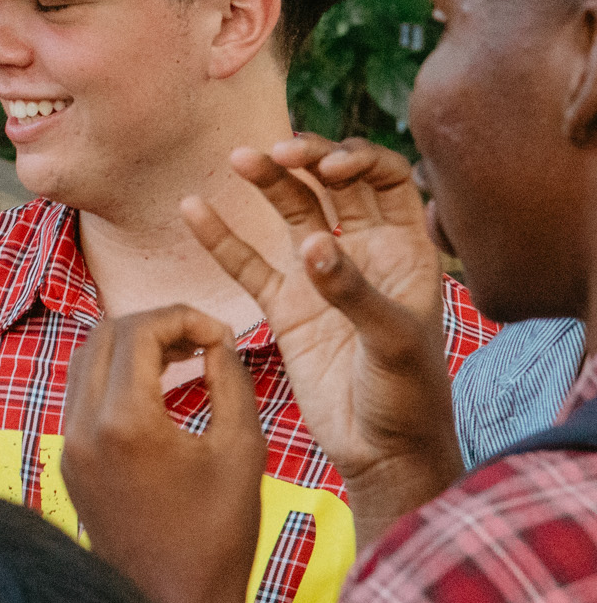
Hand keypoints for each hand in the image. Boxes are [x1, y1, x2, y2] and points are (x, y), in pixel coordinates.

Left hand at [62, 305, 264, 602]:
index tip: (221, 334)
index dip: (184, 317)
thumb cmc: (219, 535)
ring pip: (86, 363)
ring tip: (185, 359)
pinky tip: (160, 393)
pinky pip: (83, 398)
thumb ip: (230, 379)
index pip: (139, 330)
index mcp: (124, 421)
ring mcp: (68, 447)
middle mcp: (83, 428)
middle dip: (156, 326)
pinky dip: (117, 379)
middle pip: (105, 335)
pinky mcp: (68, 464)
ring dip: (132, 349)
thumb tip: (217, 339)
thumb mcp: (243, 448)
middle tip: (203, 339)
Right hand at [181, 135, 461, 535]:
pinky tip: (194, 209)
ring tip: (237, 159)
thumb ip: (353, 290)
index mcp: (405, 250)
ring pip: (290, 213)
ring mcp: (319, 277)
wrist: (382, 451)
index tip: (328, 170)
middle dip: (305, 159)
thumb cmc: (409, 397)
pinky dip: (221, 237)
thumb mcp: (393, 342)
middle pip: (332, 185)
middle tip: (274, 151)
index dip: (358, 161)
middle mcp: (363, 253)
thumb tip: (313, 243)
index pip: (385, 179)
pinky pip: (247, 264)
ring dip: (266, 182)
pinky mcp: (285, 308)